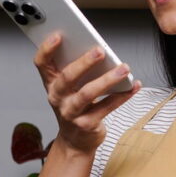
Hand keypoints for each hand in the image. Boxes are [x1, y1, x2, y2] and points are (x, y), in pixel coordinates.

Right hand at [34, 32, 140, 153]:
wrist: (75, 141)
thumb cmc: (74, 106)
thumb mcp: (69, 88)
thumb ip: (78, 70)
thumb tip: (99, 49)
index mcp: (51, 83)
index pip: (42, 63)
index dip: (47, 49)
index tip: (59, 35)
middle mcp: (57, 97)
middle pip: (67, 77)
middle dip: (84, 62)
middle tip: (100, 51)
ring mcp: (70, 112)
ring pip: (88, 93)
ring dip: (108, 79)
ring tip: (124, 68)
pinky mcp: (86, 124)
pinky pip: (106, 107)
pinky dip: (122, 96)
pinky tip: (133, 86)